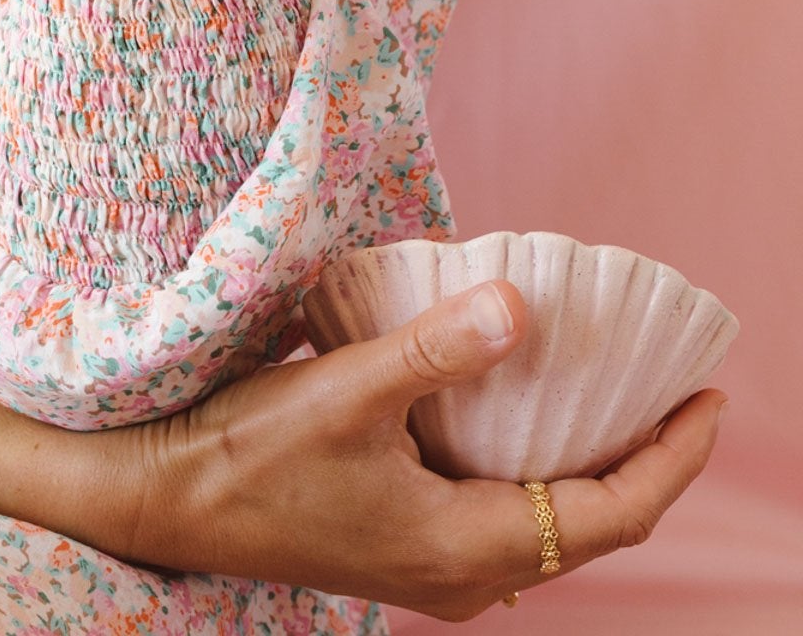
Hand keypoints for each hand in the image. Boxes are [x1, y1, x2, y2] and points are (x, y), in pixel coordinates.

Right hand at [107, 280, 726, 619]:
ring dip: (593, 464)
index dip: (670, 457)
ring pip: (551, 522)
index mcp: (463, 548)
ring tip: (618, 393)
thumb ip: (436, 350)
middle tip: (677, 388)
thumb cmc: (251, 452)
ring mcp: (435, 567)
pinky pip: (507, 514)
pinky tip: (524, 409)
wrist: (170, 499)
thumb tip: (523, 307)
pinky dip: (537, 466)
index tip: (709, 398)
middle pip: (593, 526)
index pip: (611, 515)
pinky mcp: (409, 546)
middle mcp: (463, 573)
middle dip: (646, 459)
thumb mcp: (345, 391)